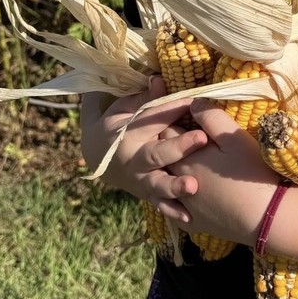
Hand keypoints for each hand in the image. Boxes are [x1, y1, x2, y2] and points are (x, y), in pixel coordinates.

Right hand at [80, 78, 206, 220]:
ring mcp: (139, 178)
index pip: (154, 117)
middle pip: (157, 152)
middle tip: (202, 139)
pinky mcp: (145, 193)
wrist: (95, 156)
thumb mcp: (122, 106)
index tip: (196, 101)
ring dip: (175, 186)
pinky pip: (158, 204)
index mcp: (127, 132)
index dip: (175, 109)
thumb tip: (160, 79)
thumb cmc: (116, 123)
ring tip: (193, 187)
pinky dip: (173, 211)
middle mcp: (133, 157)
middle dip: (179, 147)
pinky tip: (190, 218)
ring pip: (157, 183)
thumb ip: (143, 96)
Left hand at [166, 100, 281, 244]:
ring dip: (167, 172)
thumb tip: (193, 103)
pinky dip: (174, 201)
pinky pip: (174, 211)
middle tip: (177, 137)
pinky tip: (181, 197)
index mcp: (186, 158)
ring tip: (176, 165)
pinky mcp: (194, 223)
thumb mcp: (235, 138)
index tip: (181, 116)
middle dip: (166, 144)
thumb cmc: (251, 172)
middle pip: (161, 158)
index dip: (173, 121)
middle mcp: (178, 181)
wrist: (265, 216)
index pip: (167, 133)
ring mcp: (184, 205)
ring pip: (163, 185)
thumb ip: (212, 118)